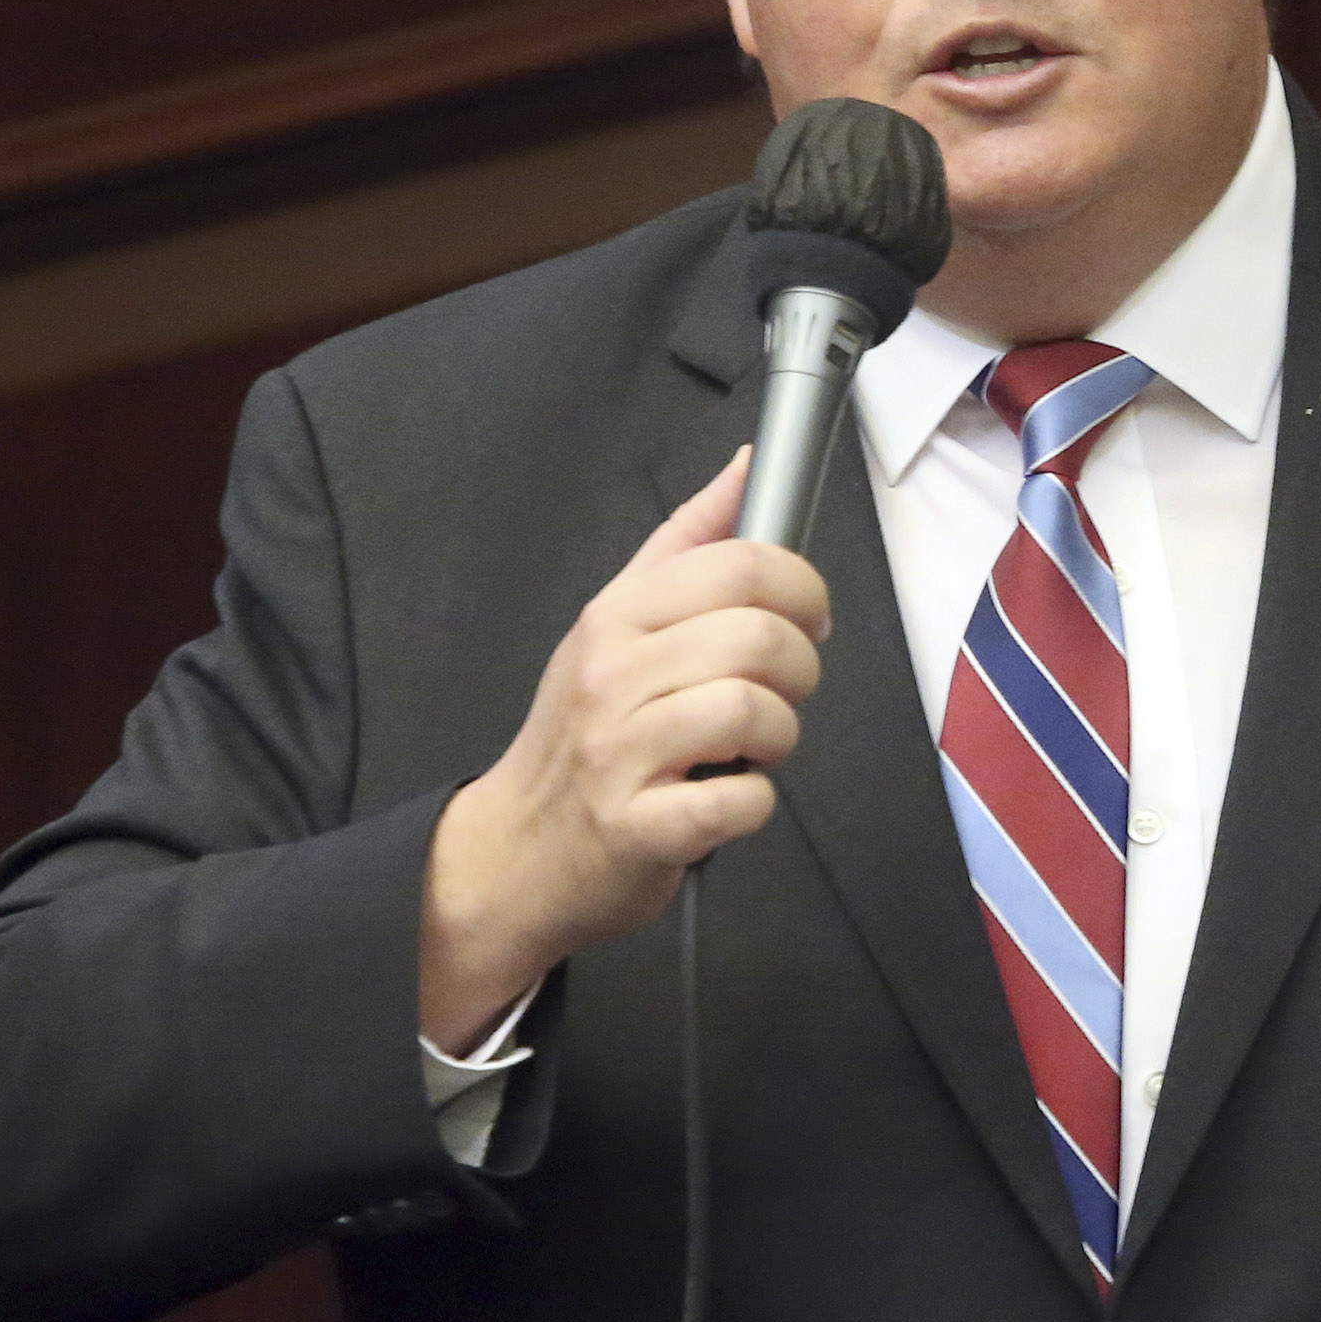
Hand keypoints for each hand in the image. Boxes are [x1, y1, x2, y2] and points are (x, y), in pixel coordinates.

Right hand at [419, 449, 828, 1050]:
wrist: (513, 852)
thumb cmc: (580, 736)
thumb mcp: (616, 624)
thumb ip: (688, 542)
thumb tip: (746, 468)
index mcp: (616, 617)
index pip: (740, 565)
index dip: (801, 588)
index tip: (807, 617)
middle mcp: (611, 675)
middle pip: (759, 638)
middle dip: (799, 669)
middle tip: (779, 692)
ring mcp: (620, 754)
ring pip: (754, 713)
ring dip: (780, 738)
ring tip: (751, 748)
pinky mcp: (637, 828)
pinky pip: (742, 802)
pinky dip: (755, 804)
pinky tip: (726, 796)